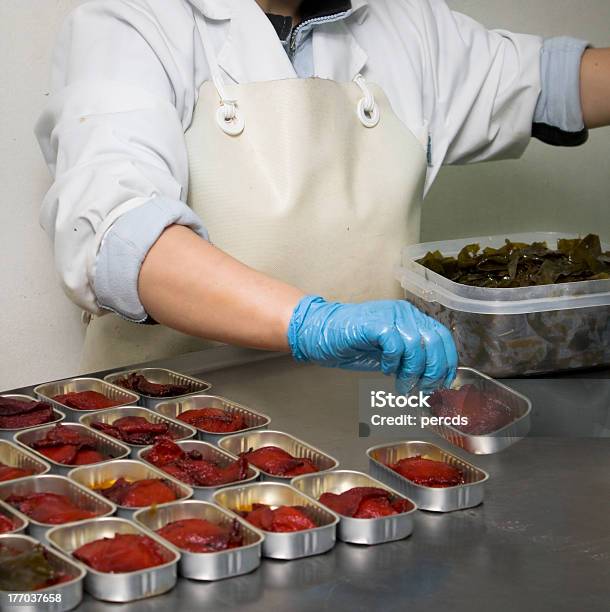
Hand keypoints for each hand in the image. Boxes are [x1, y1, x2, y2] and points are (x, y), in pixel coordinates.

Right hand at [287, 296, 457, 391]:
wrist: (322, 332)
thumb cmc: (354, 343)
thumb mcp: (390, 353)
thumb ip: (411, 360)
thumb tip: (430, 379)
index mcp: (412, 318)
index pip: (442, 337)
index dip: (448, 362)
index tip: (444, 383)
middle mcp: (405, 313)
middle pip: (435, 341)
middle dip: (433, 371)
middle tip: (424, 389)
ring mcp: (390, 316)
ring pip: (417, 345)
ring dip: (412, 371)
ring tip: (402, 385)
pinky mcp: (375, 323)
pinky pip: (395, 344)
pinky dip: (393, 361)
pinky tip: (385, 369)